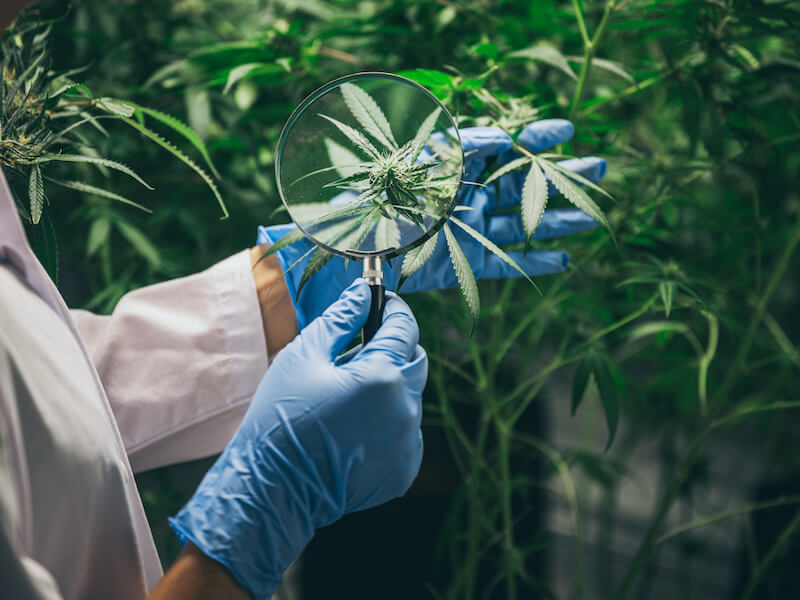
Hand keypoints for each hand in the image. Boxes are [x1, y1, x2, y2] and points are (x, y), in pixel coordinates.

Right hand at [169, 279, 426, 597]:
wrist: (275, 488)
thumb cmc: (281, 417)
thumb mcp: (304, 357)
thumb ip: (340, 320)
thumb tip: (362, 293)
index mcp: (381, 376)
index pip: (405, 328)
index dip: (394, 310)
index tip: (381, 304)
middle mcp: (404, 408)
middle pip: (415, 361)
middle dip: (393, 349)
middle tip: (358, 353)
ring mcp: (408, 442)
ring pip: (411, 397)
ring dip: (389, 388)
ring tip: (347, 399)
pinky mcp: (404, 469)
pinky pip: (407, 432)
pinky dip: (389, 422)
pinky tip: (355, 429)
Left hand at [257, 119, 606, 328]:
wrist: (345, 244)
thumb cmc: (374, 195)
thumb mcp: (417, 162)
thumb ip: (459, 148)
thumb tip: (503, 139)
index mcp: (453, 166)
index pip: (503, 147)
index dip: (535, 139)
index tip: (567, 131)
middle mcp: (465, 196)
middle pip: (521, 185)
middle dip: (559, 177)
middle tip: (598, 167)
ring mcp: (465, 230)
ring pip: (521, 223)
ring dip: (556, 219)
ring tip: (590, 216)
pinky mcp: (461, 263)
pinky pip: (505, 261)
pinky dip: (533, 261)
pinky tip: (563, 258)